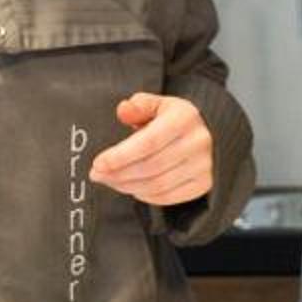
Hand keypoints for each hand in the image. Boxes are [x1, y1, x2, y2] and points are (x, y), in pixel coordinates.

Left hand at [87, 93, 213, 206]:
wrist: (204, 133)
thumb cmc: (173, 119)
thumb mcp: (157, 104)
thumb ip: (138, 105)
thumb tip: (124, 110)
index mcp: (184, 118)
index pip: (148, 142)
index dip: (120, 156)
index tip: (98, 164)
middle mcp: (198, 142)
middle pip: (150, 167)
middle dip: (118, 174)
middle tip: (97, 174)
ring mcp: (203, 166)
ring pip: (157, 185)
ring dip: (127, 186)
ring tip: (110, 180)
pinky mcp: (203, 184)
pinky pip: (168, 197)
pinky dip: (146, 196)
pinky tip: (132, 188)